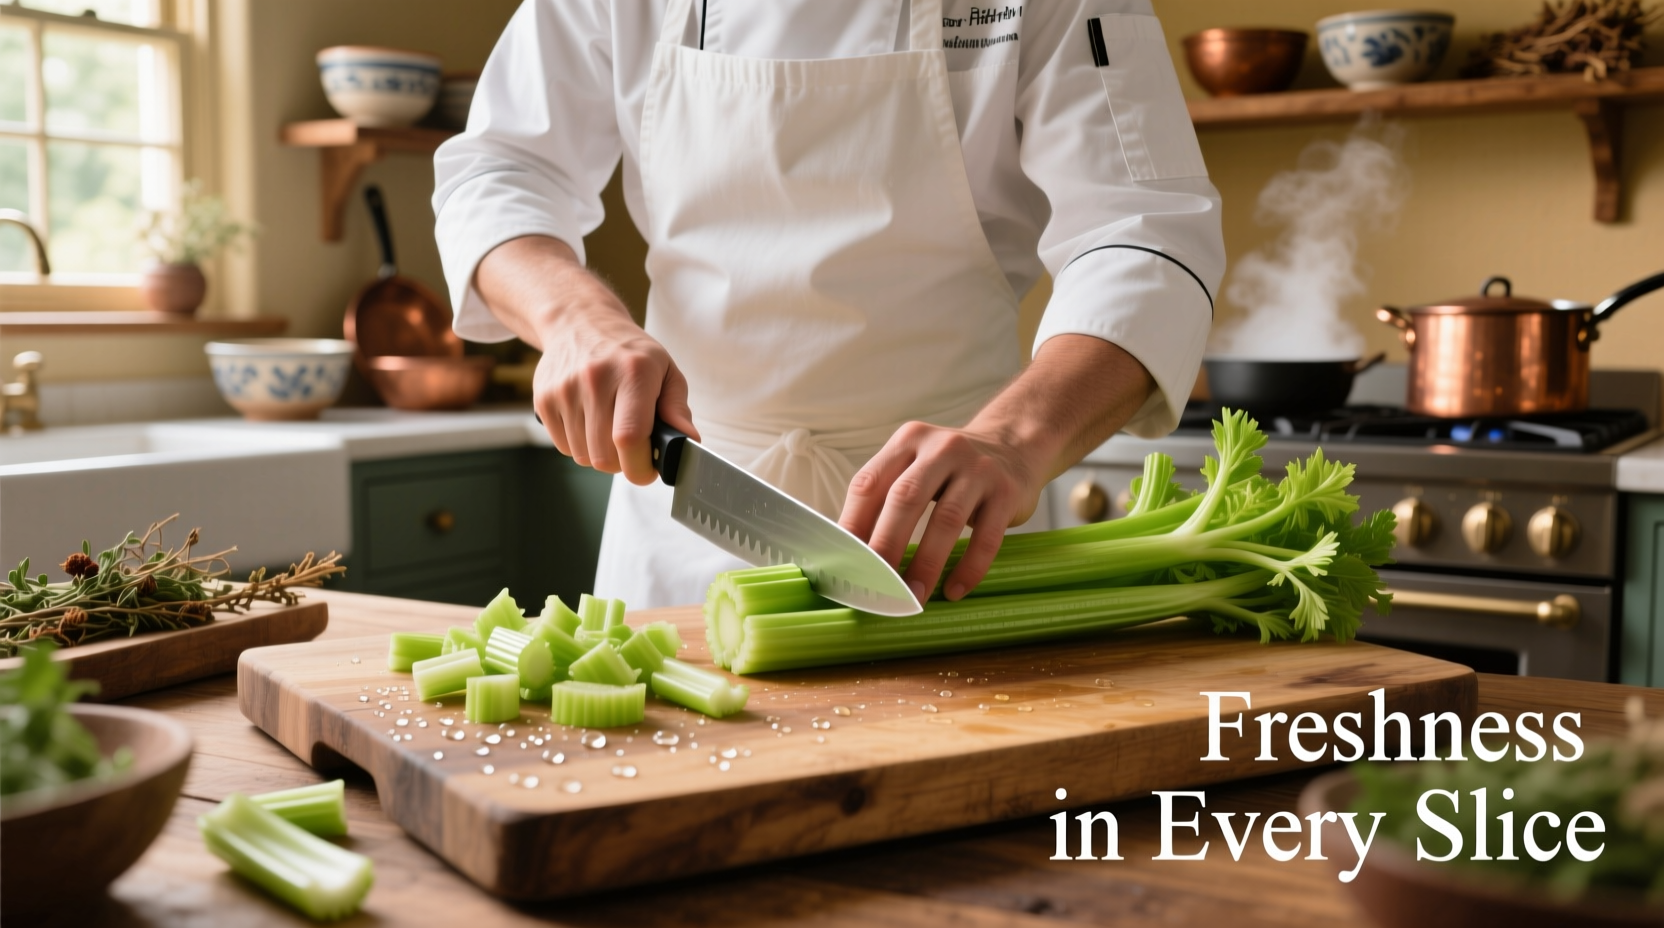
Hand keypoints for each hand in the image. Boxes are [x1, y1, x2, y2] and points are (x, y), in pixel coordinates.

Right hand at [477, 235, 698, 484]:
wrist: (579, 322)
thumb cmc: (629, 352)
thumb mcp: (665, 370)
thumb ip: (677, 408)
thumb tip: (687, 441)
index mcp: (633, 373)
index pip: (630, 438)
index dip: (639, 467)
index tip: (647, 470)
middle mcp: (595, 379)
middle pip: (604, 456)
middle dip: (622, 463)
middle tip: (630, 447)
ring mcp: (565, 389)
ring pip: (583, 456)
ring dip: (599, 454)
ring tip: (608, 427)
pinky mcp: (543, 398)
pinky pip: (563, 448)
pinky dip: (578, 445)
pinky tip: (588, 421)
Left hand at [840, 424, 1040, 603]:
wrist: (1014, 446)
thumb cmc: (952, 469)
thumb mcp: (916, 466)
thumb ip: (885, 496)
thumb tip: (850, 552)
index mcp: (908, 441)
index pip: (869, 483)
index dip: (852, 525)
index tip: (845, 563)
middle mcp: (942, 448)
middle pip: (905, 498)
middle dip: (885, 546)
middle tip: (876, 584)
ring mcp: (978, 468)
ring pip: (945, 519)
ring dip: (926, 563)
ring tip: (913, 596)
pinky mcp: (1007, 492)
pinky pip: (986, 537)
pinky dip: (969, 568)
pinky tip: (954, 590)